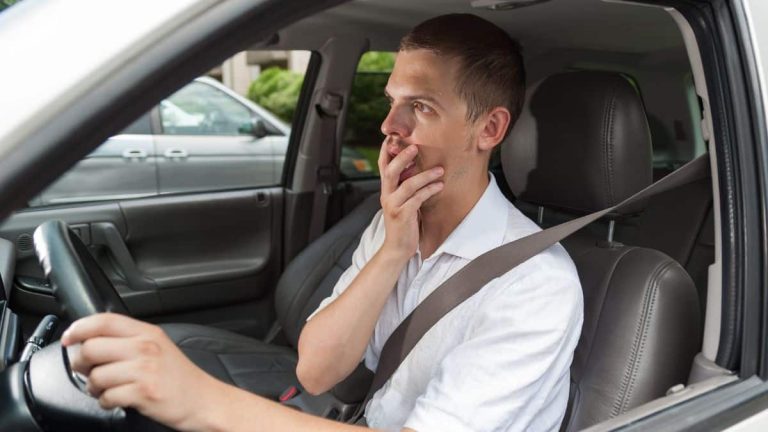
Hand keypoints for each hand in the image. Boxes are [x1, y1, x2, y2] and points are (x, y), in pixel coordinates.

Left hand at [61, 313, 220, 430]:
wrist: (203, 400)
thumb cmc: (179, 377)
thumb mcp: (158, 346)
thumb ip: (129, 339)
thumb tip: (91, 339)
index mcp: (147, 332)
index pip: (104, 321)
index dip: (79, 328)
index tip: (69, 338)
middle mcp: (145, 347)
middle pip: (92, 348)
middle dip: (81, 363)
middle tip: (87, 370)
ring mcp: (145, 370)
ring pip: (96, 376)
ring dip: (93, 387)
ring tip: (105, 389)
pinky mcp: (143, 393)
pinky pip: (106, 397)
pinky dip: (106, 402)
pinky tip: (116, 399)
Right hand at [378, 138, 443, 258]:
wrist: (397, 248)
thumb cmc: (403, 223)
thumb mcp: (402, 201)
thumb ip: (405, 186)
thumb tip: (416, 168)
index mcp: (386, 190)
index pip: (383, 166)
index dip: (386, 151)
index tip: (394, 137)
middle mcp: (386, 195)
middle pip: (390, 171)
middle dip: (402, 158)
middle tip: (415, 147)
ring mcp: (393, 206)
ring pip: (407, 185)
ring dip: (425, 175)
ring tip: (440, 170)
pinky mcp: (403, 215)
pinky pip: (417, 199)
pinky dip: (429, 190)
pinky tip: (440, 185)